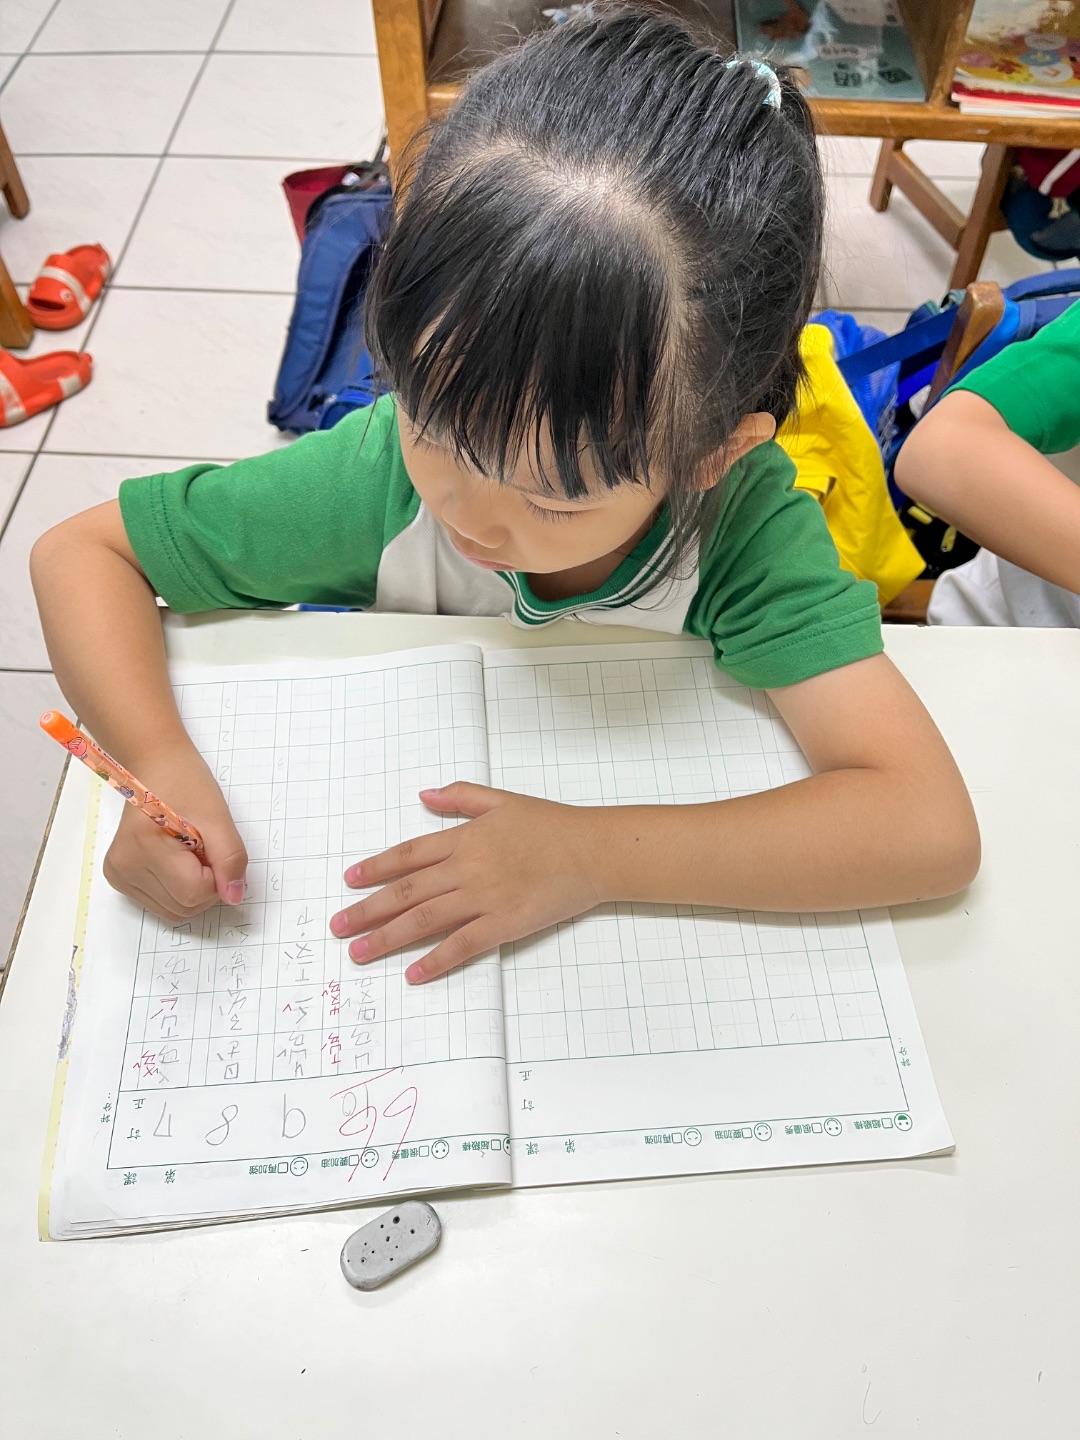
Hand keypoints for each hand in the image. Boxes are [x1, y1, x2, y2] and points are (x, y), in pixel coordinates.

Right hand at [102, 757, 247, 921]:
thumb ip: (230, 858)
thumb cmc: (185, 782)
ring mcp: (119, 876)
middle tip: (202, 846)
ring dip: (194, 887)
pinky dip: (179, 888)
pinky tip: (175, 859)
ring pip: (175, 910)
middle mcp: (123, 868)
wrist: (156, 766)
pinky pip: (164, 903)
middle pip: (184, 906)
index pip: (194, 892)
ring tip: (188, 850)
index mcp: (142, 847)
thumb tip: (234, 897)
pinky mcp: (121, 880)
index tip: (211, 846)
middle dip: (206, 883)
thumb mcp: (217, 815)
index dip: (215, 875)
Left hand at [329, 783, 608, 982]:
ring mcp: (484, 897)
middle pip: (407, 891)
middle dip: (367, 910)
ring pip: (425, 920)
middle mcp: (467, 868)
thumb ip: (461, 797)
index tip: (349, 881)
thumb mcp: (503, 800)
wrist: (593, 850)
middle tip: (338, 926)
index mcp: (465, 838)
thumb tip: (423, 795)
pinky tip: (413, 974)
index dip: (376, 868)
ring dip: (388, 937)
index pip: (409, 855)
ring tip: (359, 952)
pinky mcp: (505, 923)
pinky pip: (463, 945)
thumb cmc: (553, 824)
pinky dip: (436, 960)